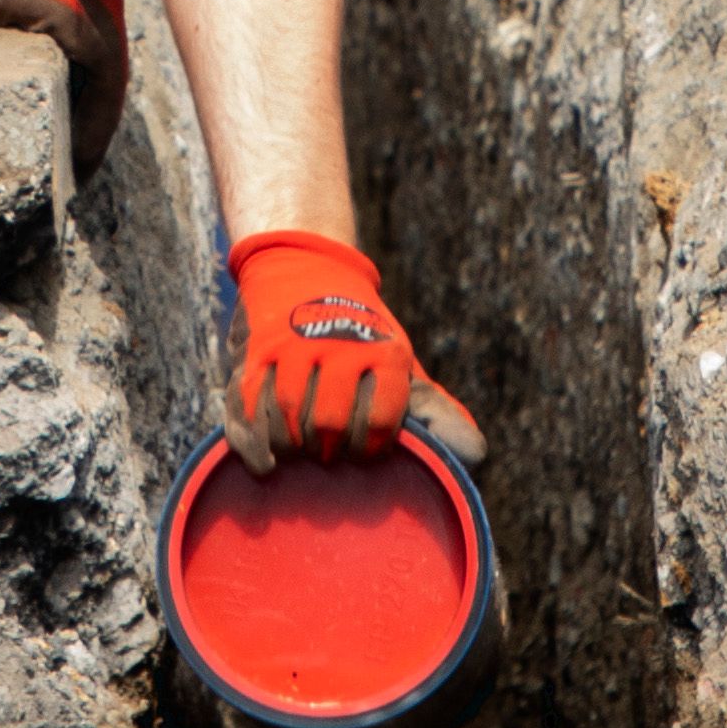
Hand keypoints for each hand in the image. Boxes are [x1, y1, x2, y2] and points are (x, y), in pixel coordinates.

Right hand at [227, 229, 479, 471]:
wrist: (304, 265)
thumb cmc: (361, 336)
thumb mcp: (402, 365)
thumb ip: (437, 412)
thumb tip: (477, 457)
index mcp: (385, 351)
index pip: (378, 422)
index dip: (369, 449)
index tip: (363, 452)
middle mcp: (340, 344)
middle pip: (329, 424)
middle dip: (328, 450)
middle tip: (328, 454)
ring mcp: (293, 345)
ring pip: (287, 420)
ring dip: (292, 449)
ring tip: (301, 452)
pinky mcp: (254, 350)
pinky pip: (249, 409)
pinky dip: (255, 445)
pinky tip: (269, 462)